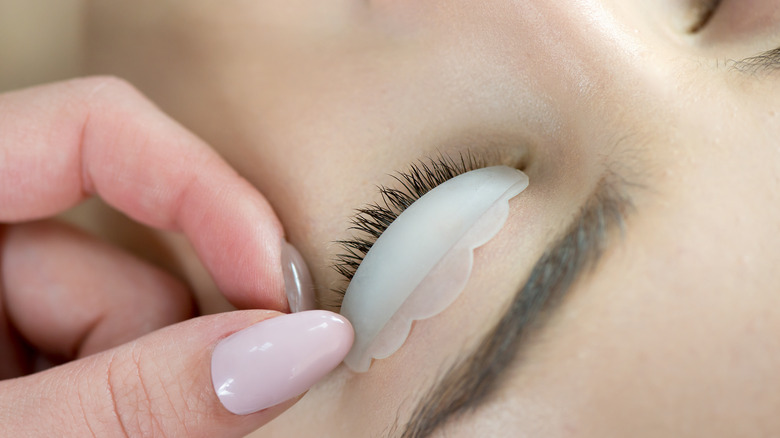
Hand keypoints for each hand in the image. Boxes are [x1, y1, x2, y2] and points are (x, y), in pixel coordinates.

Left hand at [0, 78, 352, 436]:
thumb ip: (140, 395)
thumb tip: (306, 348)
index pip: (94, 126)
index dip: (202, 193)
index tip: (276, 289)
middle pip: (123, 247)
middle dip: (157, 341)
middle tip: (121, 428)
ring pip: (128, 312)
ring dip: (133, 385)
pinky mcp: (18, 345)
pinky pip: (109, 348)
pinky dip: (117, 398)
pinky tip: (78, 433)